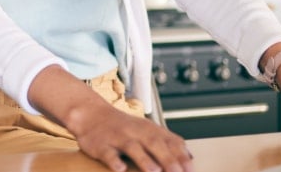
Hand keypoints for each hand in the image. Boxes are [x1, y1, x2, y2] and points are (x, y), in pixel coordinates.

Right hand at [67, 105, 192, 171]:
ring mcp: (118, 138)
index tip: (190, 170)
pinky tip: (120, 169)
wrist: (90, 114)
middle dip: (167, 159)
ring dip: (144, 159)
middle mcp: (135, 132)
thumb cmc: (123, 127)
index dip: (181, 155)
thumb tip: (190, 157)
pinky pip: (108, 153)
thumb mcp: (147, 130)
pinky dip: (114, 161)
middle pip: (154, 143)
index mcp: (149, 129)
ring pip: (132, 147)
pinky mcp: (101, 145)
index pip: (169, 140)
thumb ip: (167, 142)